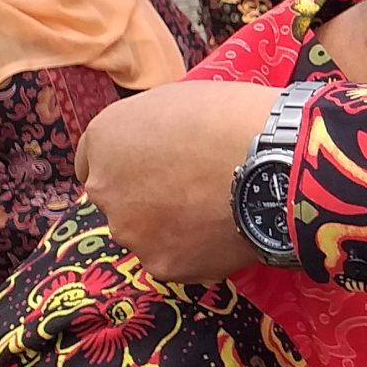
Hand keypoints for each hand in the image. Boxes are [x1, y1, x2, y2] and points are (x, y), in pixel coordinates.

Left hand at [77, 80, 274, 280]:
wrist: (271, 161)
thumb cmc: (230, 116)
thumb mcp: (177, 100)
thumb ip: (149, 130)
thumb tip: (156, 148)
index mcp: (104, 138)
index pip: (95, 160)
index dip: (128, 162)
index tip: (154, 164)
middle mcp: (104, 190)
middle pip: (120, 201)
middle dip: (147, 197)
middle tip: (192, 188)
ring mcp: (132, 232)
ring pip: (147, 234)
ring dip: (170, 227)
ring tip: (216, 212)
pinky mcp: (163, 266)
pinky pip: (177, 259)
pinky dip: (196, 251)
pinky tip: (226, 233)